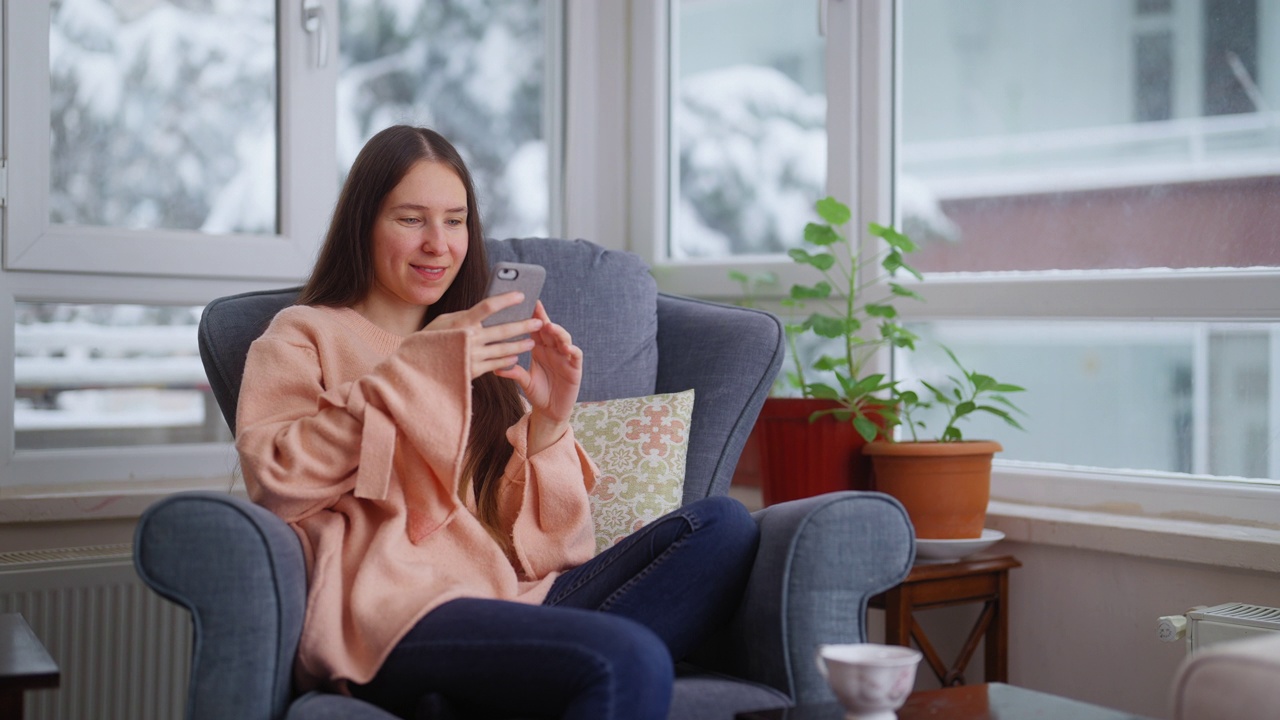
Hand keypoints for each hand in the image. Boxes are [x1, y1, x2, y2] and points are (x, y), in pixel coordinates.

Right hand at [423, 292, 543, 379]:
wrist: (415, 369)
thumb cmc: (429, 339)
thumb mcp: (444, 322)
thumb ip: (465, 317)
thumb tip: (486, 312)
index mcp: (461, 323)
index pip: (487, 307)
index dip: (506, 300)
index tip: (521, 295)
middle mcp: (469, 340)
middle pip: (502, 330)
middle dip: (523, 325)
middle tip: (538, 322)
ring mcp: (472, 357)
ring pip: (503, 350)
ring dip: (520, 345)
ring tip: (531, 341)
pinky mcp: (472, 372)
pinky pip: (495, 365)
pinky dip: (507, 361)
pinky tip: (516, 356)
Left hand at [494, 302, 582, 454]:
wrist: (551, 411)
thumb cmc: (538, 393)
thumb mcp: (524, 382)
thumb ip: (514, 373)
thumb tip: (494, 367)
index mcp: (540, 349)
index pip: (537, 329)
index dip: (534, 316)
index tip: (528, 303)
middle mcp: (553, 350)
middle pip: (551, 330)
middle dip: (545, 319)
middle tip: (537, 309)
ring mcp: (565, 358)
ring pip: (564, 339)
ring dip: (558, 332)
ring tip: (549, 327)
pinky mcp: (574, 368)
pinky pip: (575, 356)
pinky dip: (572, 350)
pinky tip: (567, 348)